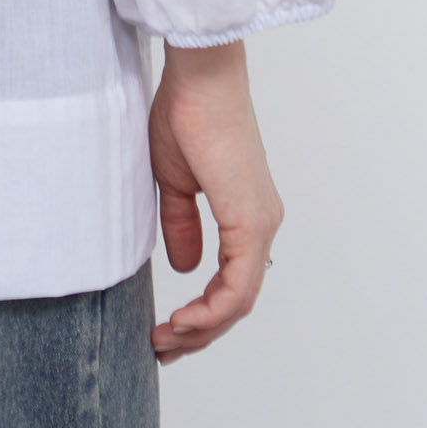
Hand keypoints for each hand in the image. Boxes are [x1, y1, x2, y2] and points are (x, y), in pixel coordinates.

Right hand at [148, 39, 283, 361]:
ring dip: (203, 328)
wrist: (199, 78)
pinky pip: (238, 286)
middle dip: (199, 333)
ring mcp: (260, 223)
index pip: (231, 283)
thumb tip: (185, 267)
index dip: (201, 314)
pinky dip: (212, 311)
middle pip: (237, 300)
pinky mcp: (251, 221)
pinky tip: (185, 321)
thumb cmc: (184, 113)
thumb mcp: (173, 181)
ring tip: (167, 339)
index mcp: (246, 214)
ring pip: (239, 300)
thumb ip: (180, 224)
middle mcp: (262, 223)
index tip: (167, 328)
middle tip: (164, 349)